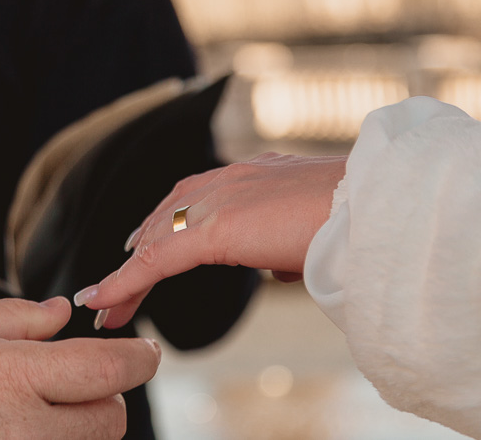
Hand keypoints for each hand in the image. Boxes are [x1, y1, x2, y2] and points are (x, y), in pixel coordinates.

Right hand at [0, 298, 160, 438]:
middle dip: (106, 397)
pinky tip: (32, 427)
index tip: (146, 352)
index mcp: (15, 376)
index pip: (107, 370)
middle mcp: (22, 429)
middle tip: (80, 381)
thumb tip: (65, 313)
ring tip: (48, 409)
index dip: (139, 360)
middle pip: (110, 420)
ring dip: (84, 428)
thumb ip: (25, 318)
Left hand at [74, 152, 346, 328]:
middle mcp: (231, 179)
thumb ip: (285, 246)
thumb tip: (274, 267)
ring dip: (128, 273)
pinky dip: (126, 282)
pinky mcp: (216, 228)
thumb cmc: (358, 221)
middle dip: (139, 251)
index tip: (145, 251)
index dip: (166, 227)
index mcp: (253, 176)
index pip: (194, 199)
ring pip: (157, 239)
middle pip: (166, 216)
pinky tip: (105, 301)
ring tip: (104, 304)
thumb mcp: (311, 232)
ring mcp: (222, 198)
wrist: (376, 207)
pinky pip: (158, 260)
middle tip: (114, 285)